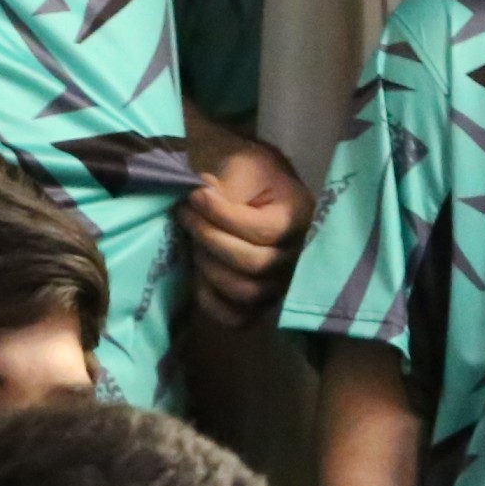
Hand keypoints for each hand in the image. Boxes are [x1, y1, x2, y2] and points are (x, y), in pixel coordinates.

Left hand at [181, 140, 310, 329]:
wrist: (262, 198)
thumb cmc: (255, 180)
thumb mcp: (246, 167)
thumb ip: (228, 183)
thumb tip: (203, 196)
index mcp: (299, 219)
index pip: (261, 231)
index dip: (221, 215)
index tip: (193, 196)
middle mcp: (297, 259)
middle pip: (253, 264)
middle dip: (209, 238)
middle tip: (185, 216)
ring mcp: (280, 286)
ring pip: (244, 292)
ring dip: (208, 266)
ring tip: (193, 242)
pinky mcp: (260, 304)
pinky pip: (237, 318)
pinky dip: (211, 300)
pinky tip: (199, 274)